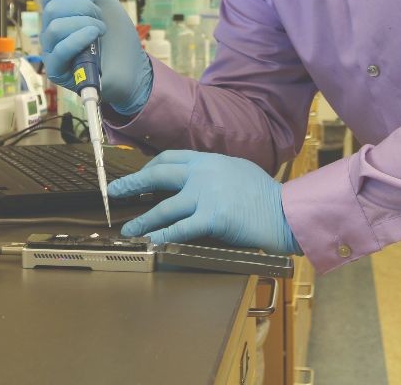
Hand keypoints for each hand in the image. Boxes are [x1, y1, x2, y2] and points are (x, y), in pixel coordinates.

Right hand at [40, 0, 152, 114]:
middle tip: (99, 19)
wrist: (133, 69)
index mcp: (60, 15)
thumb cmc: (119, 40)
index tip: (92, 0)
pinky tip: (95, 37)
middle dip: (83, 7)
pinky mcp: (58, 71)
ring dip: (85, 24)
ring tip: (100, 32)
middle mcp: (52, 32)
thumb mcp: (107, 5)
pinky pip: (59, 49)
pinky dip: (79, 38)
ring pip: (55, 26)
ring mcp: (53, 52)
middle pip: (51, 7)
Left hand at [108, 150, 300, 253]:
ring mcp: (206, 195)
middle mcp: (203, 173)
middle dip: (133, 184)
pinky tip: (151, 242)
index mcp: (209, 160)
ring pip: (164, 207)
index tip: (137, 176)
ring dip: (142, 220)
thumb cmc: (265, 195)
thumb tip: (194, 179)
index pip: (169, 158)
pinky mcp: (212, 218)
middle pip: (158, 175)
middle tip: (115, 192)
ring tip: (128, 230)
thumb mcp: (237, 170)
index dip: (148, 167)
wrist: (285, 211)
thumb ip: (213, 172)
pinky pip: (180, 229)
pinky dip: (162, 236)